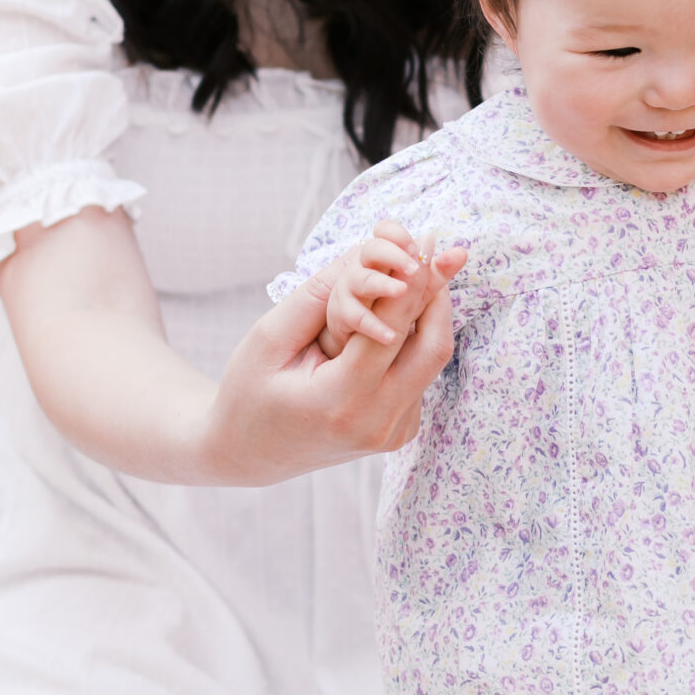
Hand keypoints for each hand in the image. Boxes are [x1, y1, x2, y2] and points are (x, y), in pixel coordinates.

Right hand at [201, 221, 467, 483]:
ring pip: (430, 360)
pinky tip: (394, 317)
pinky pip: (418, 375)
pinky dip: (412, 339)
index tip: (429, 240)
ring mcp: (393, 433)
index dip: (415, 282)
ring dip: (427, 313)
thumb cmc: (248, 392)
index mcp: (340, 402)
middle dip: (440, 293)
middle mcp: (376, 423)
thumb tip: (366, 254)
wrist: (248, 454)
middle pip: (432, 347)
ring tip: (415, 271)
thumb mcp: (269, 338)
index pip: (392, 331)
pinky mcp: (400, 431)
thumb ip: (319, 296)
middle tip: (446, 250)